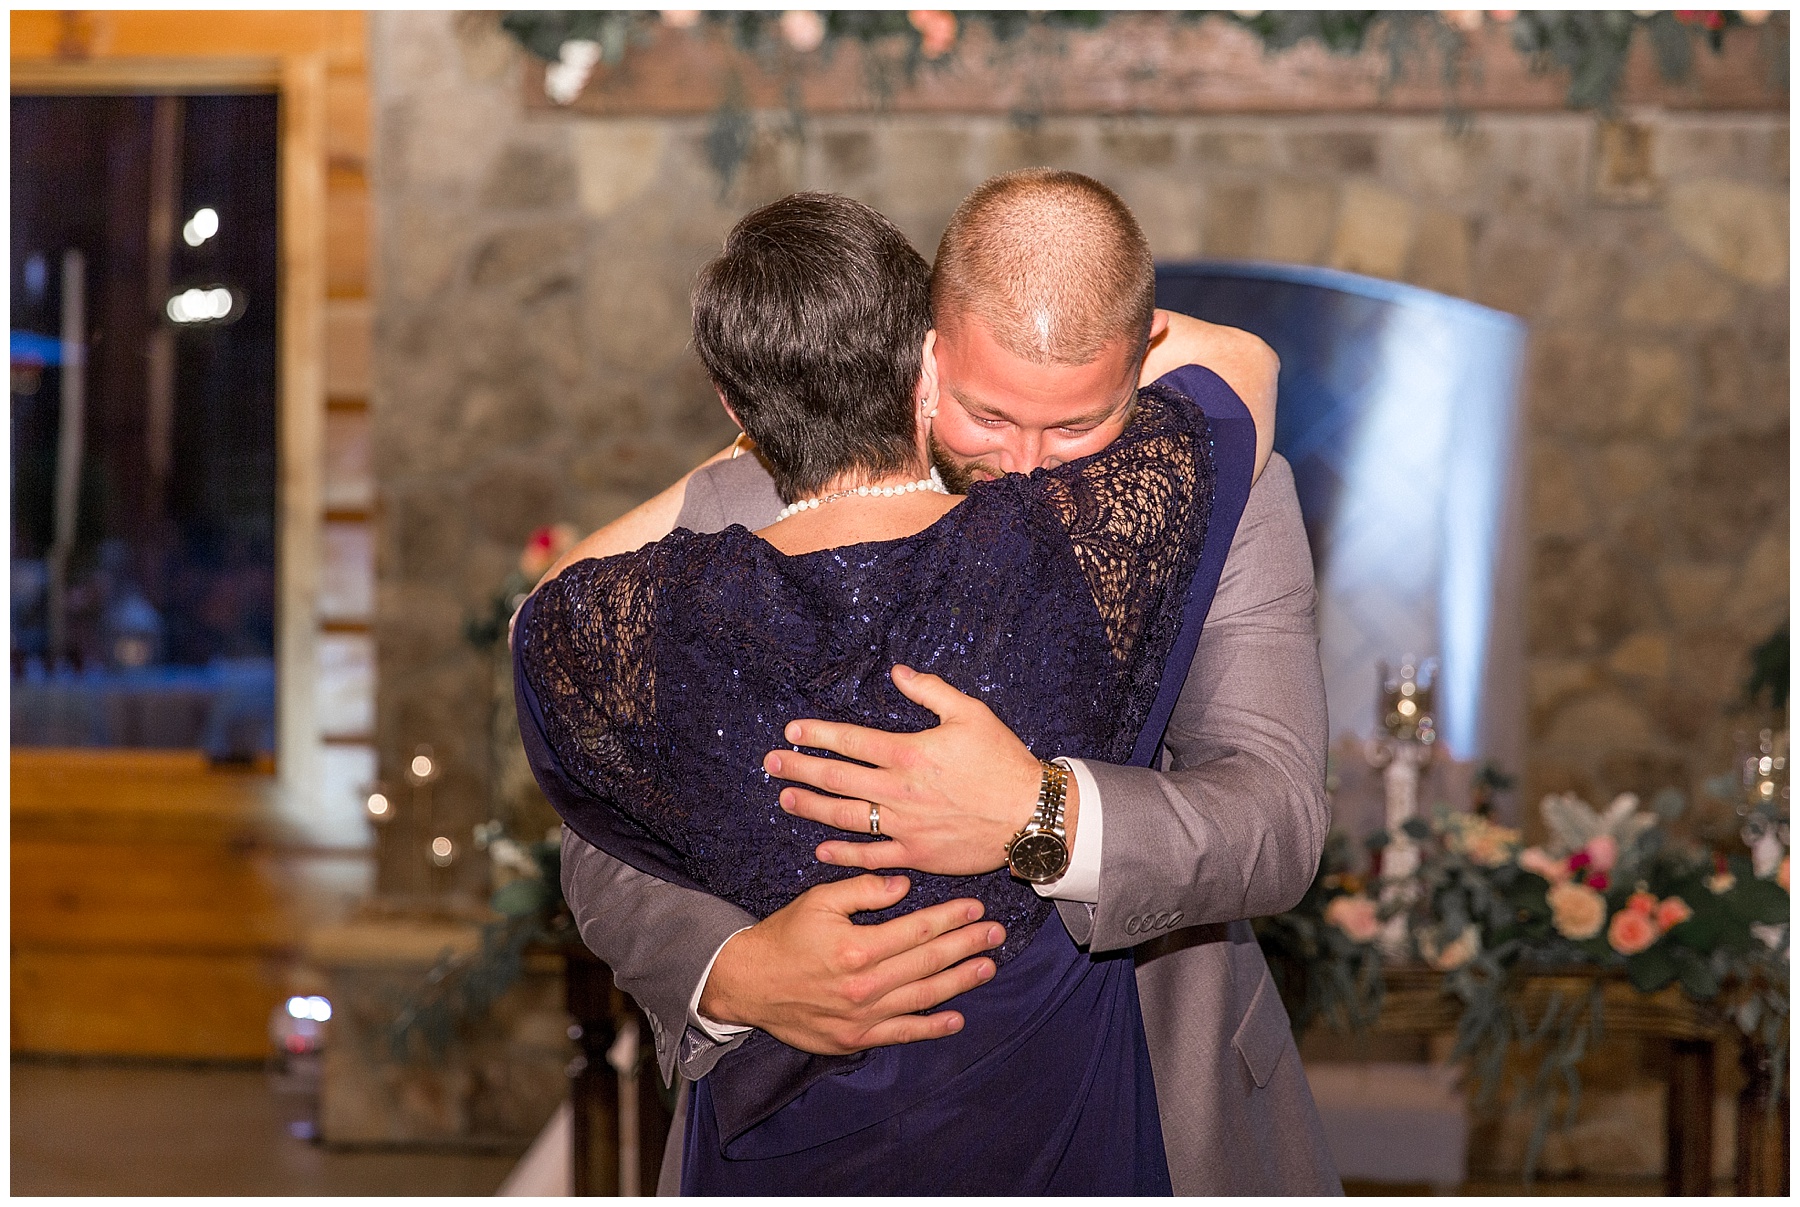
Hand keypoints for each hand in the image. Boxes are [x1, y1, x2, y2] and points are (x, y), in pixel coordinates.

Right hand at [699, 873, 1003, 1055]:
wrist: (747, 984)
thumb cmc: (784, 936)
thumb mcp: (818, 900)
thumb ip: (862, 890)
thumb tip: (903, 886)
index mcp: (857, 947)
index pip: (918, 929)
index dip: (951, 918)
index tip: (976, 908)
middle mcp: (864, 985)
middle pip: (929, 962)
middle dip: (967, 945)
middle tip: (995, 934)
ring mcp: (862, 1017)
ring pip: (924, 997)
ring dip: (960, 982)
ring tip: (988, 966)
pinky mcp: (854, 1039)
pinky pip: (902, 1033)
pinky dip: (932, 1028)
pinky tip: (956, 1018)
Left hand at [766, 665, 1054, 875]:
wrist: (1031, 814)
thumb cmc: (1002, 760)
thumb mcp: (971, 713)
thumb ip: (930, 691)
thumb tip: (897, 672)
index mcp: (909, 753)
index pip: (850, 740)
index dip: (817, 734)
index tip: (792, 731)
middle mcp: (899, 791)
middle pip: (837, 778)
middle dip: (799, 769)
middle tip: (771, 764)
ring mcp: (904, 826)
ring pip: (845, 817)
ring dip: (811, 807)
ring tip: (785, 799)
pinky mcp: (916, 854)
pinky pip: (871, 855)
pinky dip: (843, 853)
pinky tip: (821, 848)